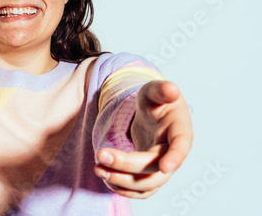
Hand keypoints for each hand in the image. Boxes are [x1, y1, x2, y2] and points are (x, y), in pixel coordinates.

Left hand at [94, 81, 192, 198]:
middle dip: (127, 165)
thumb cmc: (156, 100)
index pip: (182, 145)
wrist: (153, 114)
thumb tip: (171, 89)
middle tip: (100, 154)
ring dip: (122, 181)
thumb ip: (161, 90)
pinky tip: (106, 176)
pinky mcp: (150, 175)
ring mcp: (162, 167)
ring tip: (98, 168)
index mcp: (180, 130)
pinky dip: (123, 188)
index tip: (166, 166)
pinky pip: (140, 190)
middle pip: (155, 168)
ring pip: (147, 185)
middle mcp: (174, 153)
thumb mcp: (155, 91)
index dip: (176, 157)